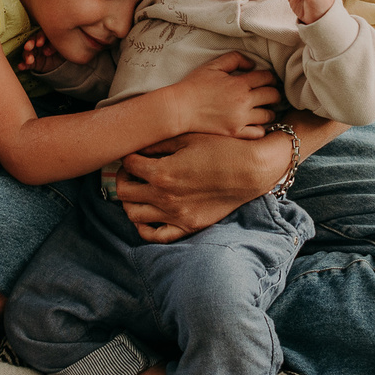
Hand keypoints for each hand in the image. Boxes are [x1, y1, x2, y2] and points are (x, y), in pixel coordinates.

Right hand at [11, 31, 62, 75]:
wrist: (63, 65)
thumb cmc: (63, 51)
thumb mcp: (63, 48)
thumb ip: (57, 46)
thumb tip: (47, 50)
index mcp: (47, 37)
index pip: (42, 34)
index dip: (40, 37)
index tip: (40, 43)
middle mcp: (38, 43)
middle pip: (32, 41)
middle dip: (30, 43)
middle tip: (29, 47)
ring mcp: (34, 53)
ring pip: (28, 52)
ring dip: (26, 55)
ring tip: (29, 60)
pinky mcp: (32, 63)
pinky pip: (26, 64)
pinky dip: (23, 65)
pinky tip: (20, 66)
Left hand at [114, 131, 292, 241]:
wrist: (251, 170)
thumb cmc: (222, 148)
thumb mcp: (187, 138)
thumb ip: (158, 144)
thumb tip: (138, 146)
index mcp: (161, 173)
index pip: (128, 164)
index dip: (128, 155)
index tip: (135, 153)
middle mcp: (164, 197)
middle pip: (123, 191)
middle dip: (124, 177)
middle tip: (133, 171)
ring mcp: (175, 215)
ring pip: (133, 214)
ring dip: (130, 201)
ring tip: (139, 190)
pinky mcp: (188, 226)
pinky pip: (155, 236)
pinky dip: (144, 227)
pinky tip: (147, 215)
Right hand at [172, 51, 277, 139]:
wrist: (180, 108)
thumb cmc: (194, 85)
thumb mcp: (213, 65)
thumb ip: (235, 59)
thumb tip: (252, 64)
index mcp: (239, 84)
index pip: (266, 77)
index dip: (270, 77)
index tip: (269, 79)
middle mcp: (244, 102)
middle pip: (272, 95)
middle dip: (275, 93)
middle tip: (272, 93)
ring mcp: (240, 119)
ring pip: (269, 115)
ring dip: (269, 110)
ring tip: (265, 108)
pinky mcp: (235, 132)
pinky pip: (258, 132)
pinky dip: (261, 127)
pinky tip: (256, 123)